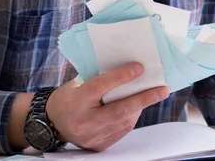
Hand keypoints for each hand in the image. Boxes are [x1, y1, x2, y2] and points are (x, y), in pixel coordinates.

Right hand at [46, 63, 169, 150]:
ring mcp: (91, 137)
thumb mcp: (77, 83)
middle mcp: (84, 121)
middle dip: (143, 99)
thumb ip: (99, 77)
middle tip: (162, 89)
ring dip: (141, 107)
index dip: (120, 77)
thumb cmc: (69, 96)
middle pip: (118, 110)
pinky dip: (132, 117)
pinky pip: (121, 131)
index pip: (100, 87)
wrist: (52, 123)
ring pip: (123, 121)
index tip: (139, 68)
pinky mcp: (98, 146)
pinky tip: (137, 107)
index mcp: (76, 101)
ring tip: (154, 94)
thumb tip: (128, 67)